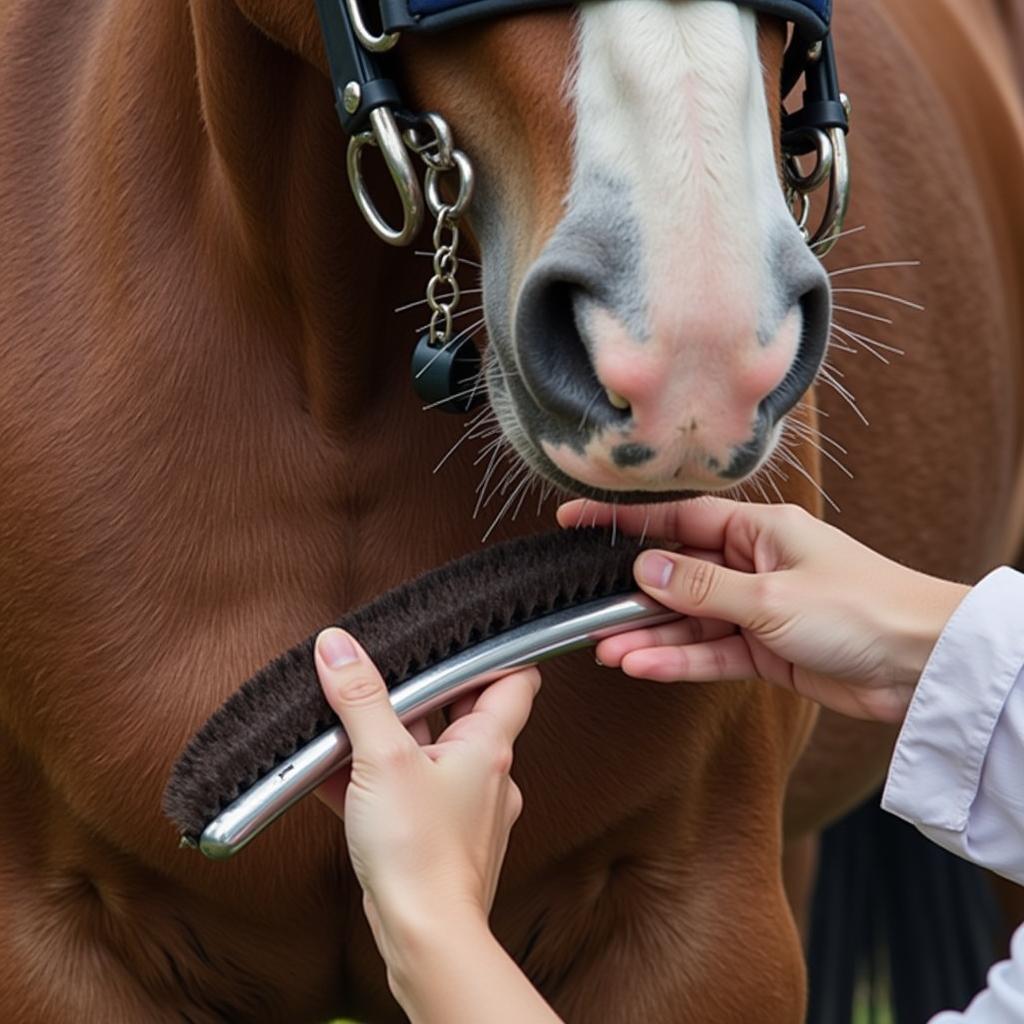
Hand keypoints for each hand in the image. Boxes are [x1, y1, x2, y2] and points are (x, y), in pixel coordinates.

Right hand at [313, 628, 539, 963]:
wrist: (425, 936)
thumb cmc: (421, 854)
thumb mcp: (383, 758)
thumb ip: (360, 698)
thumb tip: (339, 648)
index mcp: (490, 746)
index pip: (515, 680)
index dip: (493, 654)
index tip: (466, 638)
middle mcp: (487, 775)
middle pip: (463, 714)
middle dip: (420, 698)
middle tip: (386, 683)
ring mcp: (467, 809)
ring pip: (430, 755)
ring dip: (392, 742)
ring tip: (351, 733)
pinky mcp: (440, 838)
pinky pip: (410, 794)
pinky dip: (379, 782)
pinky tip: (339, 779)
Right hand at [558, 498, 969, 722]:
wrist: (924, 665)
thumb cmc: (862, 609)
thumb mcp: (772, 595)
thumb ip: (702, 585)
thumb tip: (645, 568)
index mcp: (759, 530)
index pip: (677, 518)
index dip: (626, 522)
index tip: (577, 520)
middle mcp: (754, 565)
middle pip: (678, 576)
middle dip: (634, 596)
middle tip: (585, 610)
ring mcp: (759, 610)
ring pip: (690, 621)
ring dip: (651, 637)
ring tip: (607, 650)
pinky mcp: (767, 652)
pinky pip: (712, 653)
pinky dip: (680, 661)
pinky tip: (643, 666)